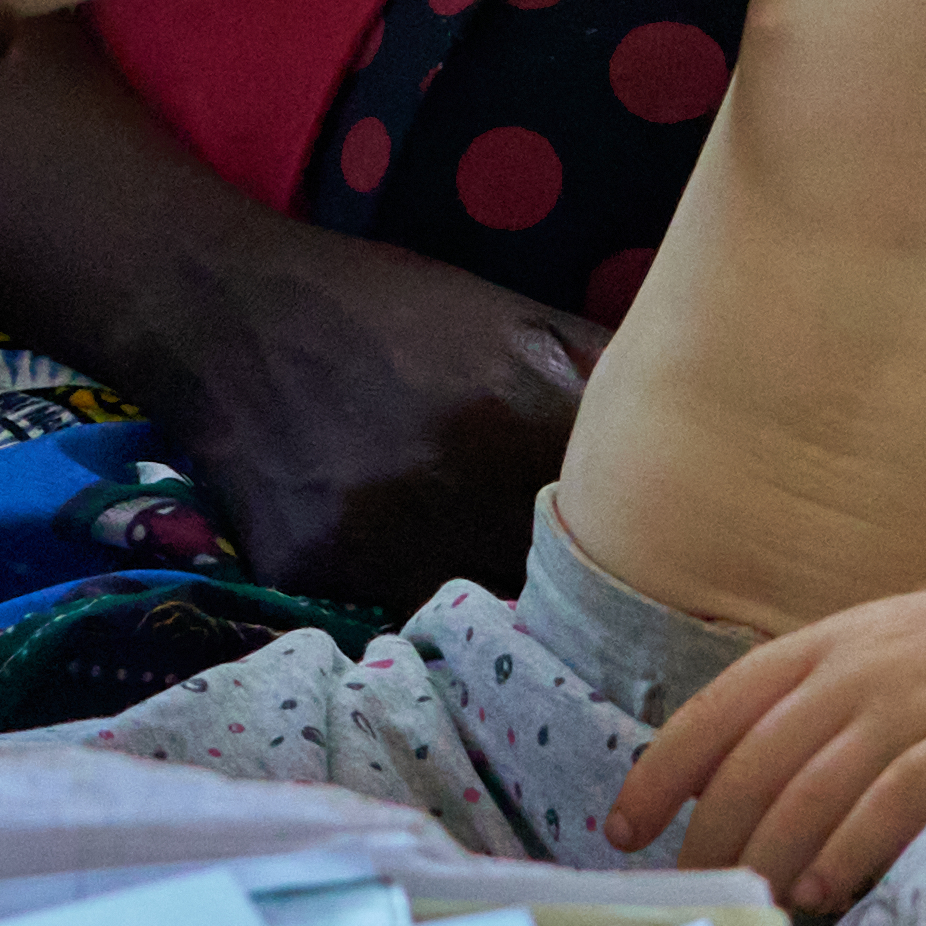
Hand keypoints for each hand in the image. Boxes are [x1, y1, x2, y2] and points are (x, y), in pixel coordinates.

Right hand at [159, 227, 600, 610]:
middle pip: (552, 586)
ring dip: (482, 604)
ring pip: (470, 618)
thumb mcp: (512, 314)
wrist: (226, 309)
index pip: (626, 529)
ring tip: (469, 562)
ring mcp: (377, 535)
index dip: (638, 550)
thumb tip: (700, 420)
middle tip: (565, 579)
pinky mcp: (310, 572)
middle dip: (565, 587)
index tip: (641, 558)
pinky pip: (380, 614)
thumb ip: (606, 373)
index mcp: (525, 411)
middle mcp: (456, 481)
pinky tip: (384, 550)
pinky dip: (395, 596)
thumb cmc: (386, 308)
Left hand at [612, 569, 925, 907]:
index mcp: (830, 642)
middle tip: (696, 891)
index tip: (625, 830)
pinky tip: (822, 886)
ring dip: (770, 852)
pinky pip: (897, 798)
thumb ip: (818, 699)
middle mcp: (864, 666)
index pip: (720, 709)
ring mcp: (923, 700)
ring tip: (749, 903)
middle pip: (758, 761)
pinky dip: (850, 845)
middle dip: (713, 834)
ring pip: (815, 787)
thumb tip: (734, 781)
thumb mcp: (888, 647)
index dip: (664, 771)